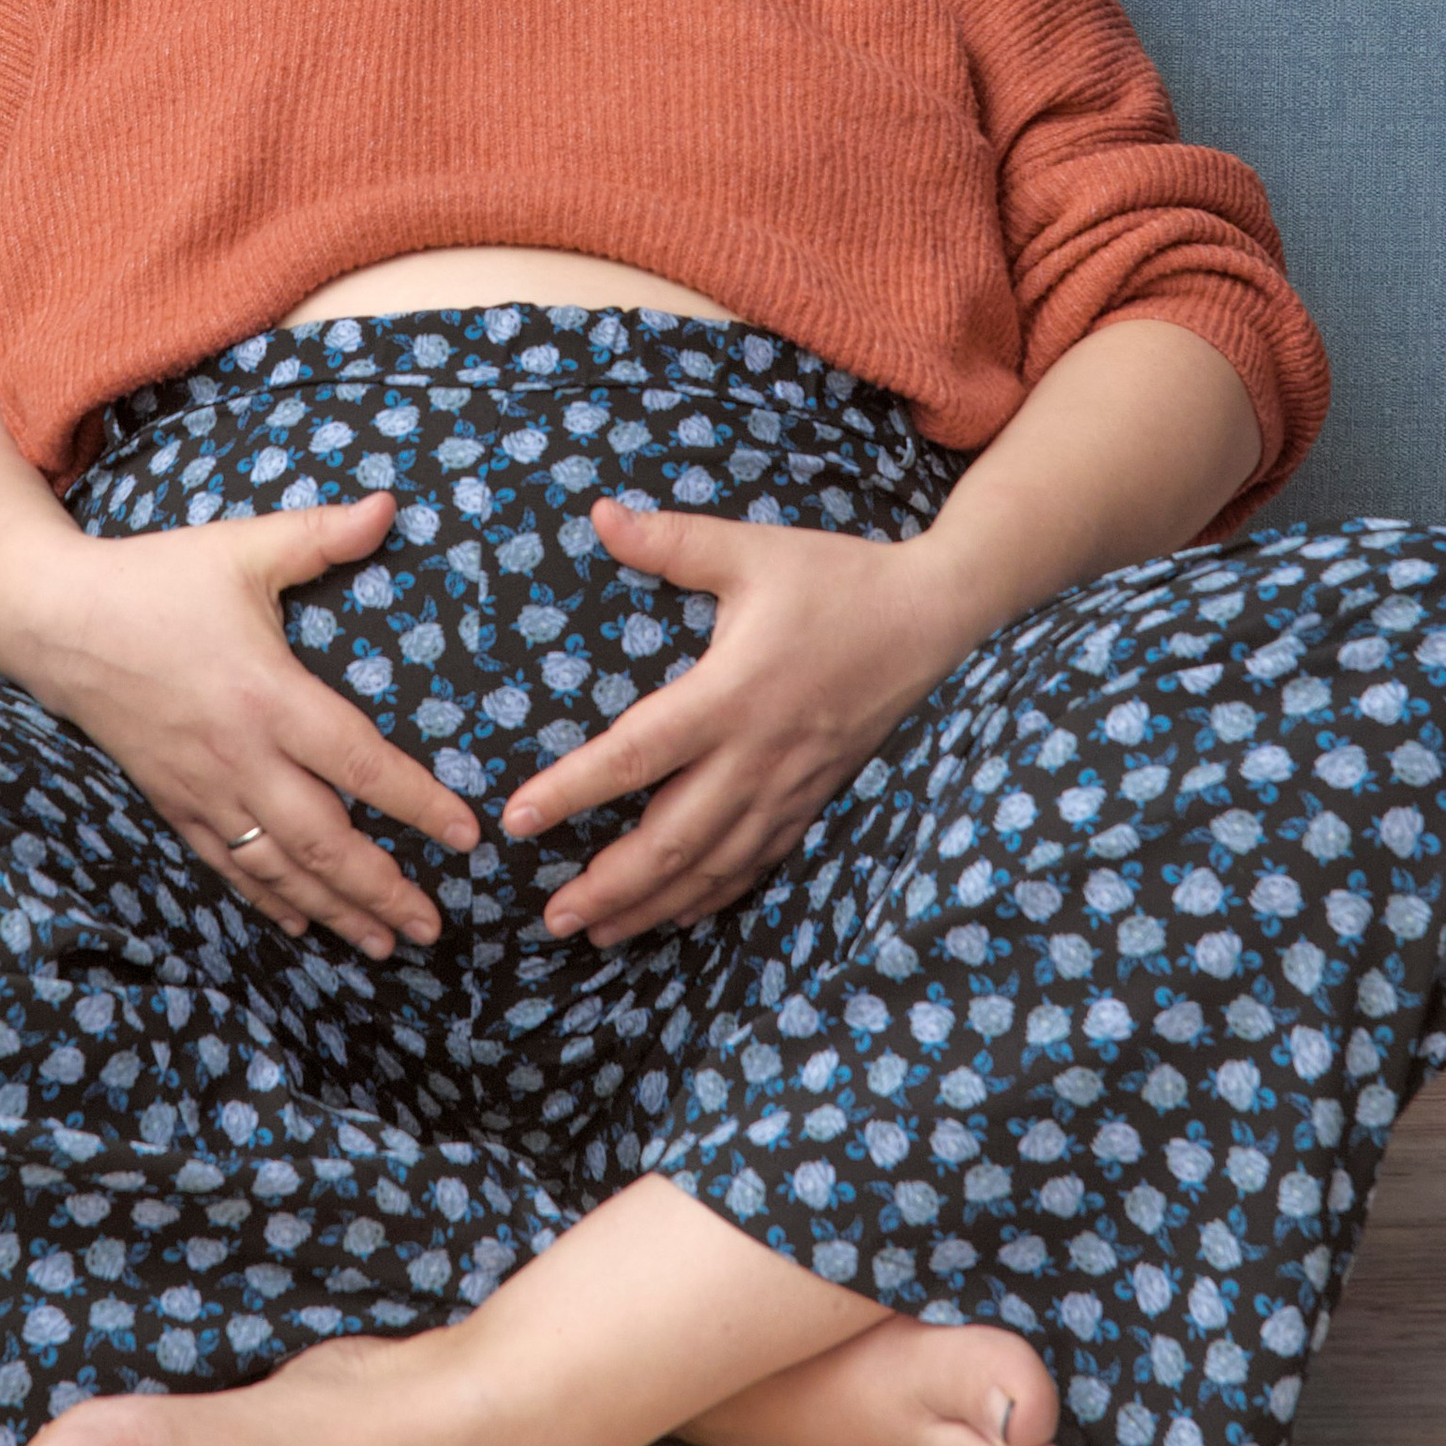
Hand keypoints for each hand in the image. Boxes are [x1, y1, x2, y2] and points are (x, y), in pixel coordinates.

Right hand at [19, 490, 477, 960]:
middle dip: (382, 889)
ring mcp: (203, 789)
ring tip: (383, 944)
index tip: (466, 836)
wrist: (57, 621)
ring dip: (334, 910)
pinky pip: (227, 865)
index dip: (416, 804)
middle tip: (433, 928)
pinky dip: (267, 900)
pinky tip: (300, 924)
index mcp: (268, 695)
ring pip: (278, 868)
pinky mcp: (172, 802)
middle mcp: (240, 756)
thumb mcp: (241, 548)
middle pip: (323, 841)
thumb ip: (320, 535)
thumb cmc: (157, 580)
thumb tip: (391, 505)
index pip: (358, 762)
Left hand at [498, 496, 972, 947]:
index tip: (517, 820)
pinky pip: (756, 862)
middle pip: (671, 839)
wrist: (928, 616)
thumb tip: (598, 514)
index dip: (573, 791)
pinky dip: (711, 895)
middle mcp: (757, 755)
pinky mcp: (812, 798)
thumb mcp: (751, 551)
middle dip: (606, 885)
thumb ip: (672, 542)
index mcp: (730, 695)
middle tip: (548, 916)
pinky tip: (677, 912)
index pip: (636, 755)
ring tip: (595, 931)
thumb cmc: (834, 579)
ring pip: (712, 866)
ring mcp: (788, 786)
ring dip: (652, 905)